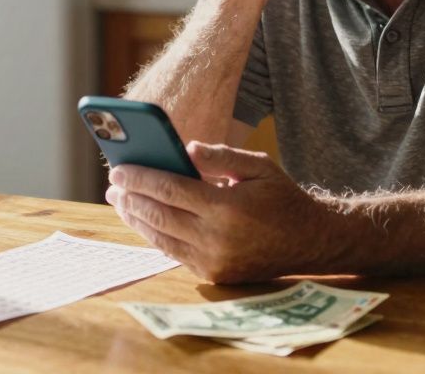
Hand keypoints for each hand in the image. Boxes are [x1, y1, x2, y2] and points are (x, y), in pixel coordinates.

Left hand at [106, 142, 329, 283]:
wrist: (310, 243)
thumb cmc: (283, 198)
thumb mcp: (259, 166)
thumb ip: (221, 157)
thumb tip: (185, 149)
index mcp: (227, 208)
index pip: (171, 189)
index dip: (141, 178)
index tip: (119, 169)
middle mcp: (216, 239)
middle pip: (160, 215)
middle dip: (132, 198)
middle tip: (113, 184)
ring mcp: (213, 261)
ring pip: (162, 238)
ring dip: (137, 219)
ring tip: (121, 202)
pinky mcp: (214, 275)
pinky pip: (175, 253)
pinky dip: (156, 236)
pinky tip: (145, 221)